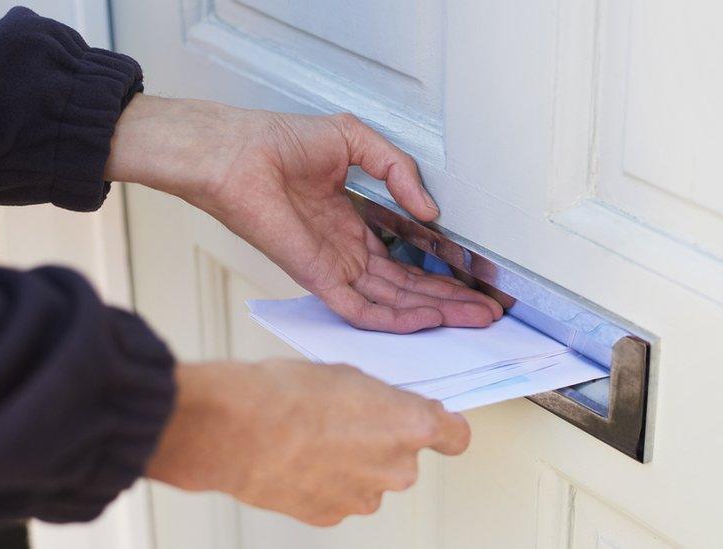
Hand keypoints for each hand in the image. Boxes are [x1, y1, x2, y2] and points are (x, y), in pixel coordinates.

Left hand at [107, 95, 502, 332]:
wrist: (236, 153)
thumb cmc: (278, 143)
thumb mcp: (355, 141)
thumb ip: (398, 171)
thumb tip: (428, 211)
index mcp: (351, 226)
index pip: (404, 263)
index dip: (441, 276)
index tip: (475, 283)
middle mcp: (345, 253)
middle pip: (406, 289)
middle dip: (449, 302)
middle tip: (486, 313)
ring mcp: (332, 269)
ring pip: (392, 304)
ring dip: (434, 313)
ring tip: (473, 319)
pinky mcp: (317, 278)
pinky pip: (360, 309)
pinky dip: (395, 319)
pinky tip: (428, 320)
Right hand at [145, 360, 470, 525]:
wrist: (236, 429)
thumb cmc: (286, 394)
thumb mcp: (347, 374)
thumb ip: (381, 399)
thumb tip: (383, 408)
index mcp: (410, 426)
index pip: (455, 437)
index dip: (444, 429)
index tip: (437, 426)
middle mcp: (396, 468)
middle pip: (405, 458)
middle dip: (382, 442)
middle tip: (346, 420)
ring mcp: (364, 497)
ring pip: (369, 480)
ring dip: (352, 463)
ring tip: (313, 438)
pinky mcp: (331, 515)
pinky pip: (338, 496)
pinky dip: (325, 482)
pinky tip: (300, 459)